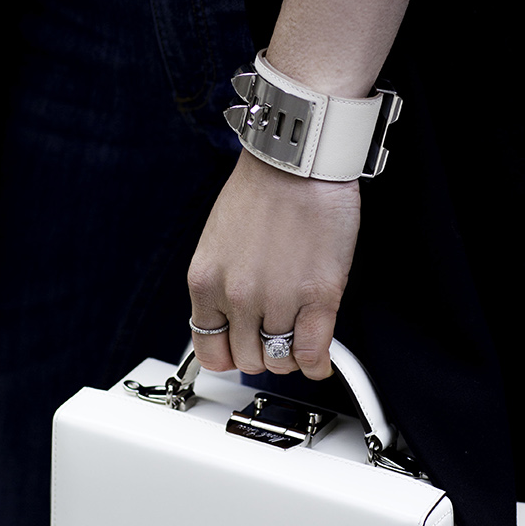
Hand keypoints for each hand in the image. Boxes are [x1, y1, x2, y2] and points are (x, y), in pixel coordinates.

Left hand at [187, 150, 359, 378]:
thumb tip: (234, 320)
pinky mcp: (318, 296)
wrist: (298, 163)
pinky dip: (316, 363)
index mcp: (205, 281)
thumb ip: (222, 285)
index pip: (208, 347)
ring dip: (290, 355)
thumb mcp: (218, 242)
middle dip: (262, 353)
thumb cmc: (263, 190)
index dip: (228, 354)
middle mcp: (236, 295)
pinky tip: (319, 358)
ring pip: (280, 359)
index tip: (240, 350)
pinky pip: (312, 351)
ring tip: (298, 339)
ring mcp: (277, 299)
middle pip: (247, 358)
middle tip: (275, 339)